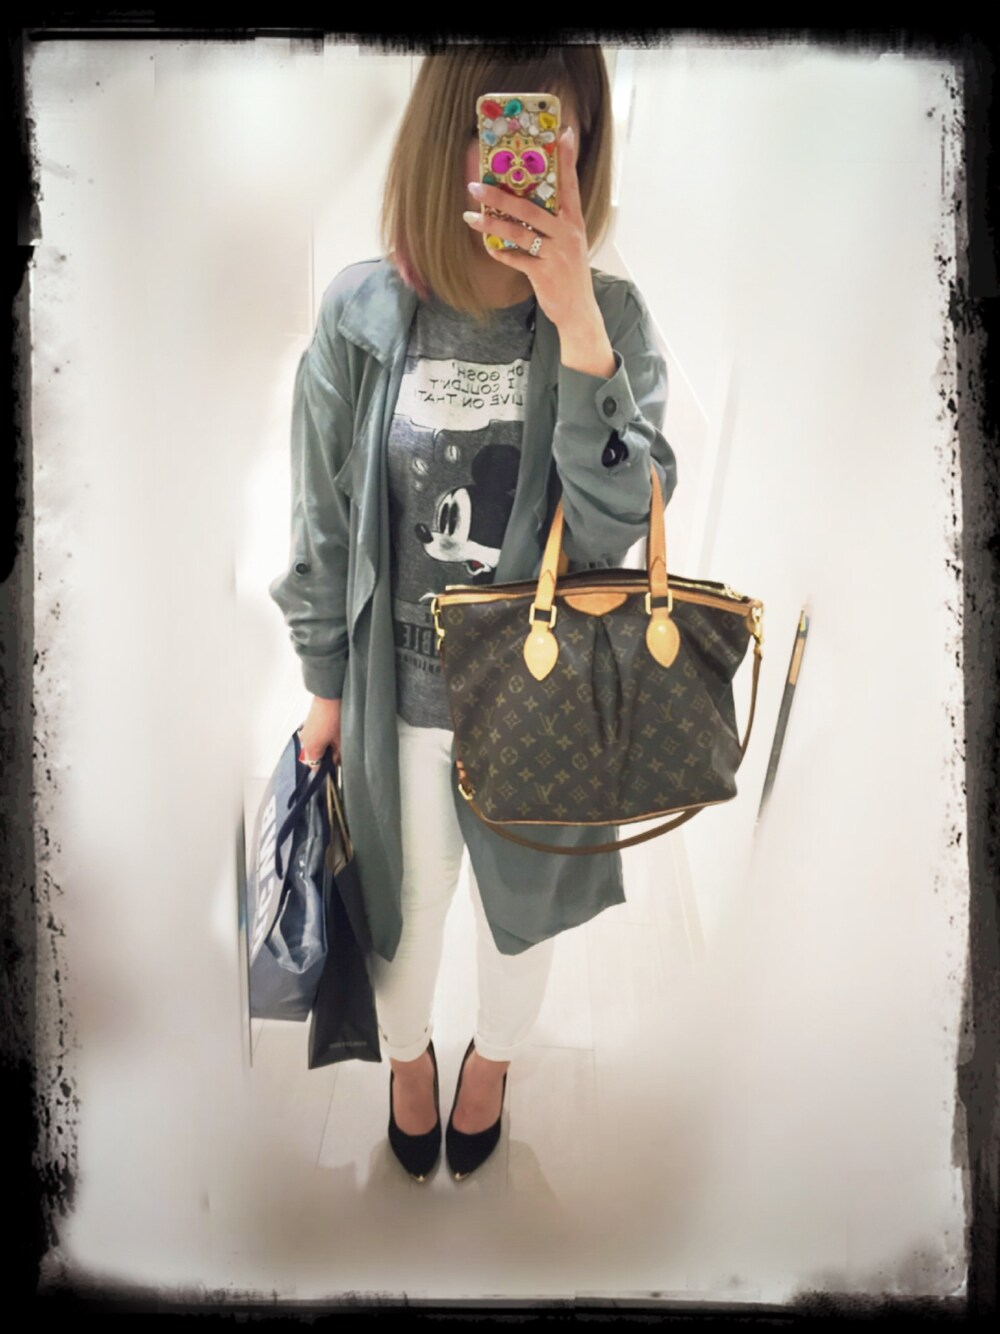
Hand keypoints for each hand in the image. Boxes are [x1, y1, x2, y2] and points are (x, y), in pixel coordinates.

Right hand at [298, 695, 341, 767]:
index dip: (327, 768)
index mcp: (311, 749)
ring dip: (325, 746)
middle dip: (328, 756)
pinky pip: (314, 736)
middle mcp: (304, 741)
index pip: (315, 768)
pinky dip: (322, 737)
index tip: (337, 764)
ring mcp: (305, 732)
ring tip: (337, 737)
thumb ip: (337, 755)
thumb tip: (336, 761)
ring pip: (315, 746)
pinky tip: (333, 730)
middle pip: (315, 757)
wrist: (329, 696)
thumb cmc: (334, 717)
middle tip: (340, 749)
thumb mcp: (340, 740)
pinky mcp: (308, 724)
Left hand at [463, 126, 614, 376]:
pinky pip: (515, 259)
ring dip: (491, 223)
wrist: (579, 310)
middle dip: (501, 196)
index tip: (563, 134)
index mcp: (574, 222)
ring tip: (470, 216)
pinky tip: (486, 244)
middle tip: (477, 186)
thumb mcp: (569, 242)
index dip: (567, 159)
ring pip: (519, 232)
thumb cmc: (569, 272)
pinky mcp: (543, 274)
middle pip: (531, 208)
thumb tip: (525, 201)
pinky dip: (499, 251)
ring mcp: (555, 254)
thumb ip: (554, 221)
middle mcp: (567, 234)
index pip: (571, 184)